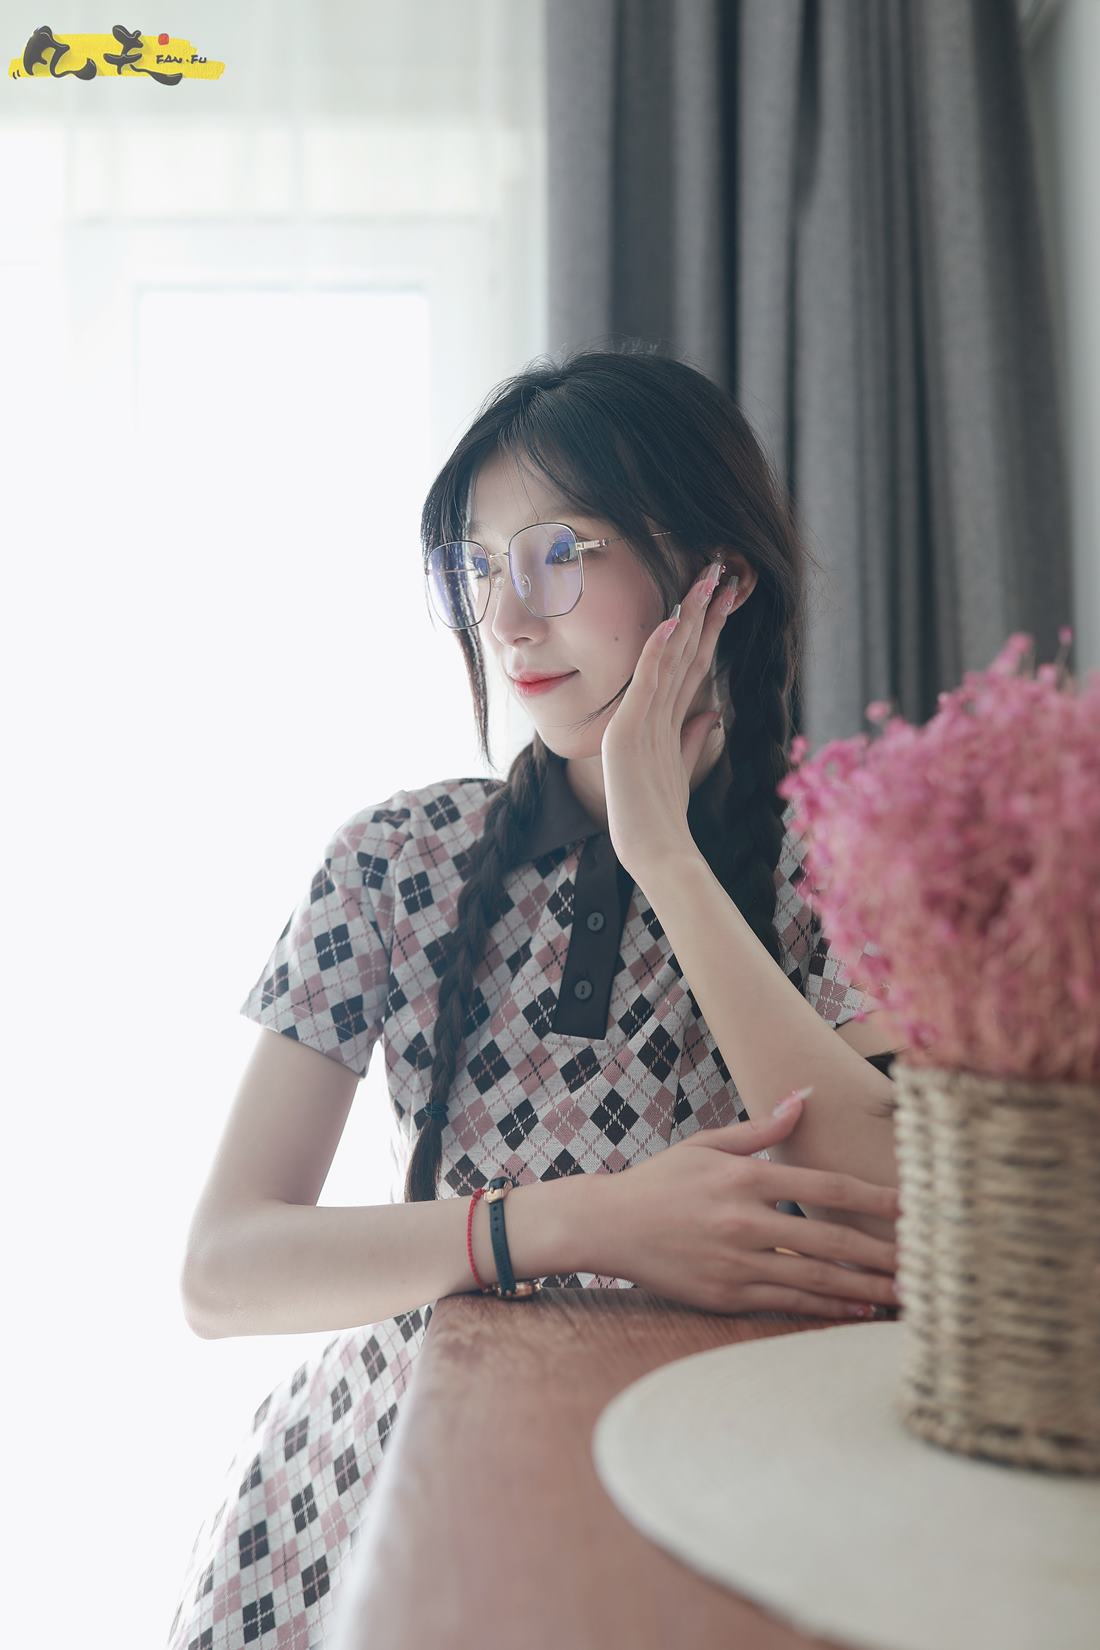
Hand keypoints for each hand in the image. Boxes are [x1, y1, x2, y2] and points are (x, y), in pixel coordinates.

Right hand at [596, 1096, 901, 1318]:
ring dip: (866, 1288)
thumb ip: (761, 1129)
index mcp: (746, 1180)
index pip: (828, 1189)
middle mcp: (745, 1223)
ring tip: (907, 1295)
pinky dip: (827, 1308)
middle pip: (832, 1241)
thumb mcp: (707, 1145)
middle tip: (931, 1263)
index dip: (877, 1200)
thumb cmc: (660, 1181)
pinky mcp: (726, 1295)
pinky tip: (859, 1309)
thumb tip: (803, 1097)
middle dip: (886, 1254)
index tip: (915, 1208)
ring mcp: (736, 1264)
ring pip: (816, 1280)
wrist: (607, 1226)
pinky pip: (788, 1304)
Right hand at [600, 559, 738, 878]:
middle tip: (718, 569)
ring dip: (684, 617)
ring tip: (703, 580)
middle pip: (678, 651)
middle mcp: (644, 713)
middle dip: (699, 609)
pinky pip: (647, 685)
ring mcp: (635, 721)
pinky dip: (658, 652)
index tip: (724, 596)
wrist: (652, 852)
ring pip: (665, 658)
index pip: (688, 664)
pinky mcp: (629, 734)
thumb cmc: (660, 820)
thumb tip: (712, 716)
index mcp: (659, 720)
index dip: (705, 628)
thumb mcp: (681, 772)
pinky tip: (671, 623)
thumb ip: (692, 740)